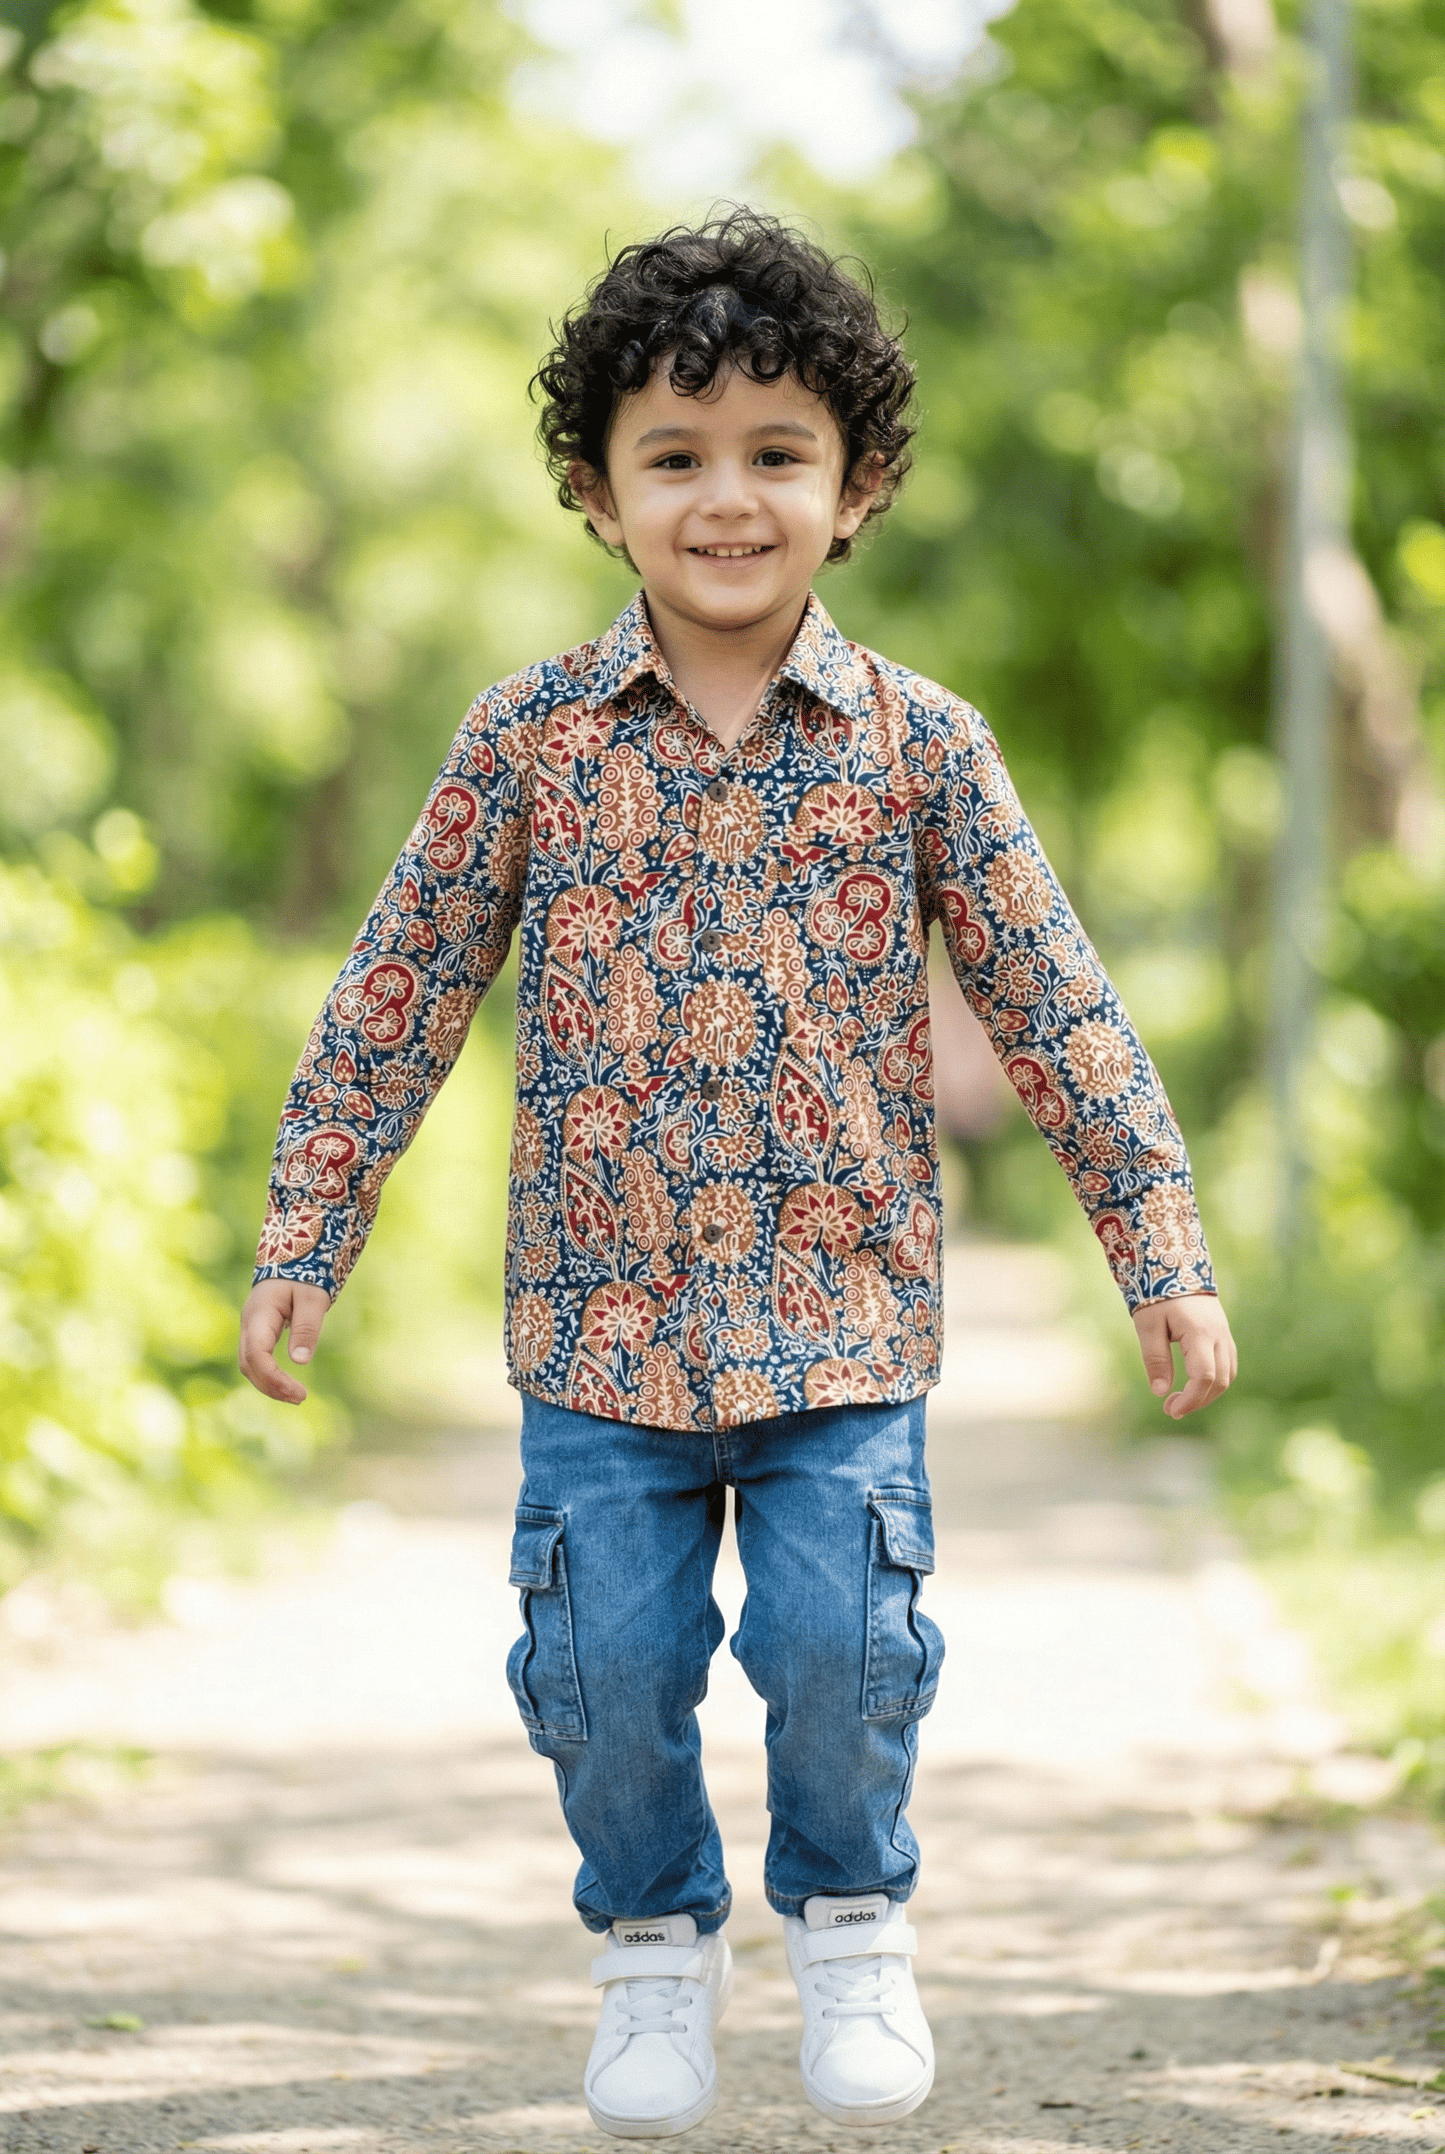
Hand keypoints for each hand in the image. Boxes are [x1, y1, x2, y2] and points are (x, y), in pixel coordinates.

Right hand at [239, 1279, 331, 1403]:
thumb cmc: (304, 1273)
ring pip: (249, 1364)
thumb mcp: (312, 1298)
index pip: (257, 1354)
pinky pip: (256, 1359)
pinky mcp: (257, 1332)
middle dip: (271, 1386)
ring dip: (269, 1384)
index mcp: (259, 1314)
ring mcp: (250, 1328)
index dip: (273, 1378)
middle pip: (249, 1364)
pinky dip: (269, 1375)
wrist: (292, 1255)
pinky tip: (286, 1385)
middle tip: (300, 1398)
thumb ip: (306, 1327)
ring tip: (296, 1396)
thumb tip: (300, 1361)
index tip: (297, 1392)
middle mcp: (249, 1324)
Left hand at [1132, 1294, 1236, 1419]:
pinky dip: (1214, 1381)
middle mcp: (1219, 1336)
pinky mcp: (1223, 1334)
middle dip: (1198, 1400)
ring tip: (1181, 1400)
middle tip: (1170, 1409)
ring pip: (1228, 1375)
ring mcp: (1225, 1335)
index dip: (1191, 1399)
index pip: (1205, 1377)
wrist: (1176, 1265)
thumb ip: (1155, 1359)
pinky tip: (1194, 1385)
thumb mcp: (1148, 1326)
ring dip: (1208, 1393)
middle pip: (1220, 1381)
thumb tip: (1160, 1393)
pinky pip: (1227, 1365)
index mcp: (1200, 1334)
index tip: (1171, 1410)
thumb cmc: (1157, 1294)